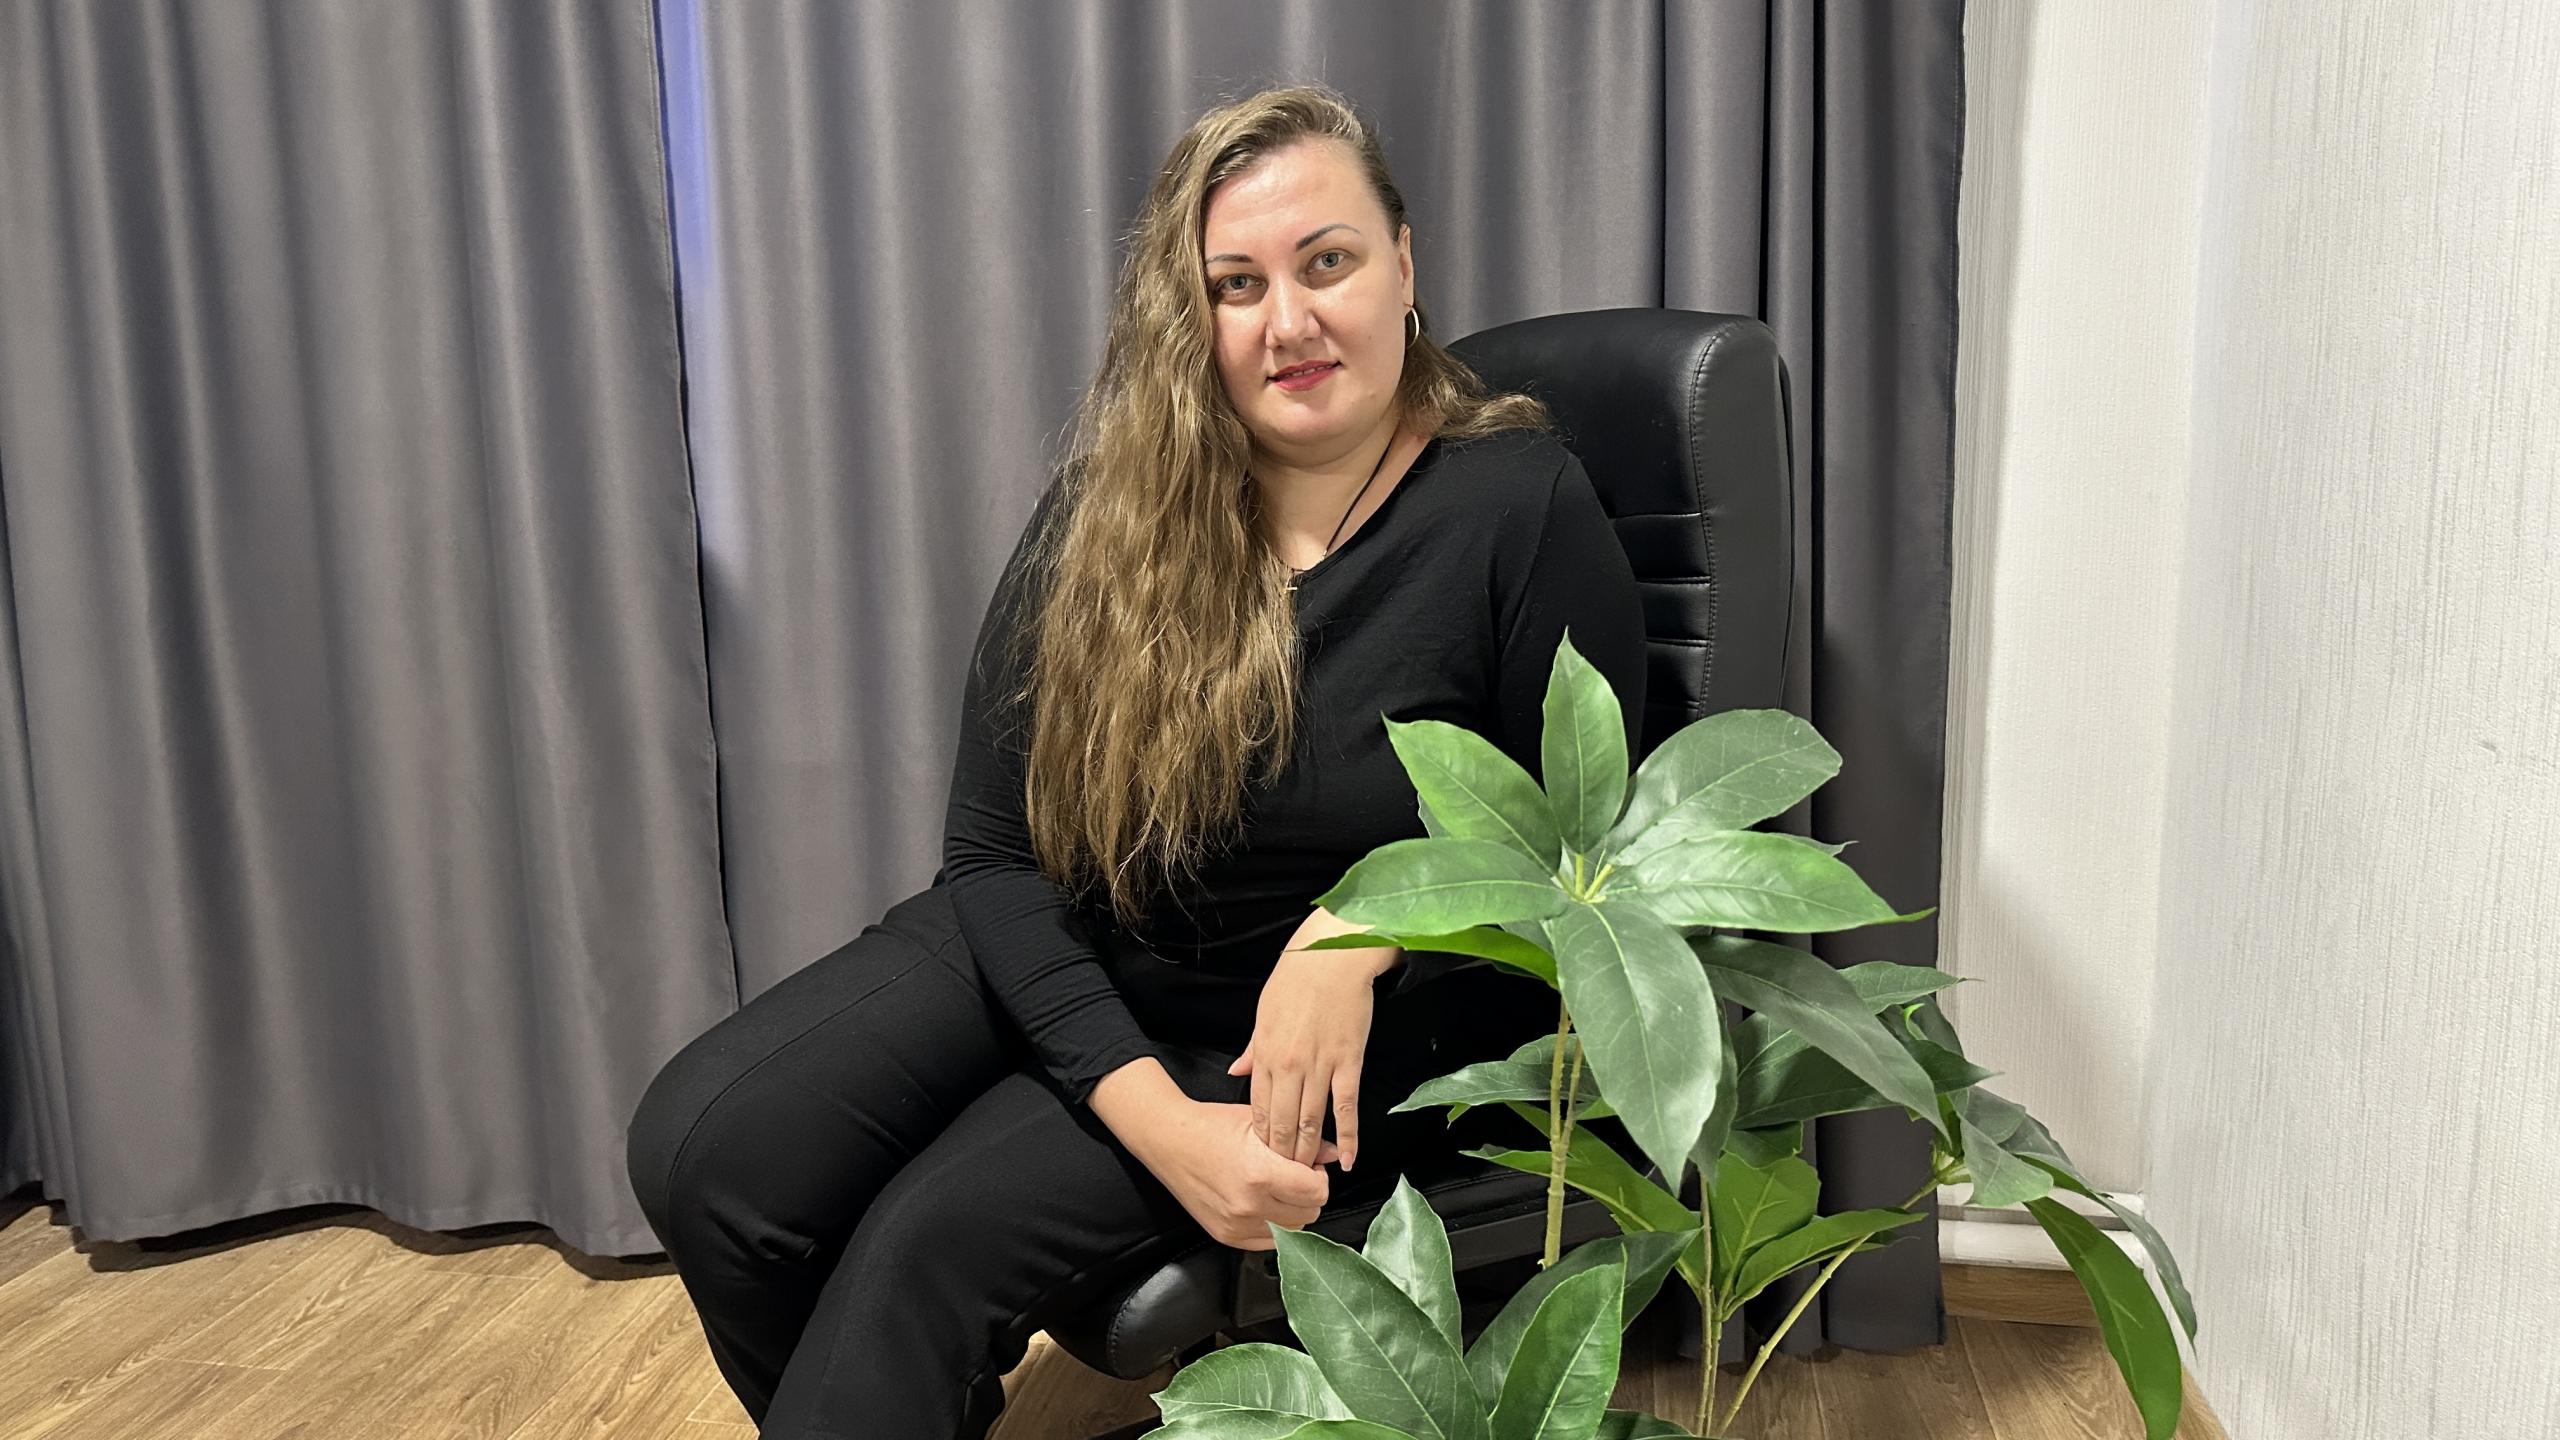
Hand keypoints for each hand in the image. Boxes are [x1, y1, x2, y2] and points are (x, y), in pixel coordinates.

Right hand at [1134, 1098, 1338, 1250]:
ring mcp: (1236, 1224)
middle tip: (1296, 1176)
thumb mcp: (1260, 1123)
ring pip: (1292, 1230)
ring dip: (1293, 1211)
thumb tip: (1334, 1152)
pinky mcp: (1227, 1236)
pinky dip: (1274, 1225)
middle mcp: (1248, 1204)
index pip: (1316, 1192)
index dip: (1319, 1177)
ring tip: (1279, 1189)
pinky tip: (1264, 1203)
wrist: (1169, 1140)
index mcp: (1259, 1174)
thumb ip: (1303, 1140)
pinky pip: (1269, 1241)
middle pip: (1309, 1214)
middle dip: (1308, 1194)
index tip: (1311, 1167)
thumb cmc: (1210, 1126)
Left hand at [1226, 911, 1397, 1170]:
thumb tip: (1236, 1073)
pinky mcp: (1349, 1063)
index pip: (1259, 1109)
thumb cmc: (1295, 978)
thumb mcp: (1263, 1013)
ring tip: (1310, 1178)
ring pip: (1311, 1121)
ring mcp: (1320, 1067)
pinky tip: (1348, 1159)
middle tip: (1285, 1181)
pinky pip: (1346, 1107)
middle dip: (1282, 1155)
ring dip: (1310, 1152)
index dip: (1261, 1139)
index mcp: (1265, 1054)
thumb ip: (1252, 1049)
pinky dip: (1348, 1136)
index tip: (1263, 1160)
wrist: (1332, 956)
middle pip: (1282, 1123)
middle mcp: (1289, 1066)